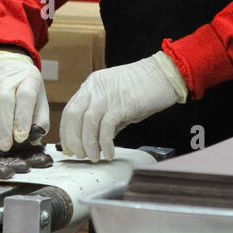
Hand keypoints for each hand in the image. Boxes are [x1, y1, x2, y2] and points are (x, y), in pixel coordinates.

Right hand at [0, 46, 49, 150]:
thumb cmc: (26, 90)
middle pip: (3, 98)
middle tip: (4, 146)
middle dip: (3, 126)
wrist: (8, 66)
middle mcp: (9, 74)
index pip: (25, 95)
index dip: (22, 117)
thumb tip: (32, 140)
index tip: (21, 137)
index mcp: (29, 78)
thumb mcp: (39, 102)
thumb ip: (39, 121)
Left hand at [61, 51, 187, 161]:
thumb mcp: (117, 100)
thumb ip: (104, 117)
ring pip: (87, 122)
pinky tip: (109, 152)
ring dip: (88, 144)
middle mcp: (96, 88)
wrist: (165, 75)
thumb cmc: (145, 87)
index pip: (70, 109)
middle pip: (73, 115)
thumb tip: (95, 140)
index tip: (69, 147)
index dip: (66, 131)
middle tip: (79, 154)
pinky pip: (106, 127)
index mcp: (93, 85)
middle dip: (73, 139)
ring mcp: (108, 95)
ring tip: (94, 157)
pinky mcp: (122, 104)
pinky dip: (104, 143)